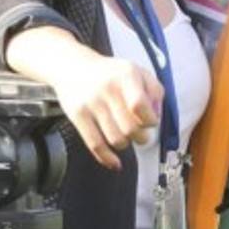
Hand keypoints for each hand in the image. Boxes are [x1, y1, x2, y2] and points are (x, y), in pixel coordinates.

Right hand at [52, 55, 160, 170]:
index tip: (149, 121)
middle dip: (140, 137)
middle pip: (130, 128)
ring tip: (124, 136)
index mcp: (127, 75)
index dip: (150, 120)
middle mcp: (108, 88)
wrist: (73, 66)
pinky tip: (115, 162)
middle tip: (139, 133)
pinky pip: (95, 145)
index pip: (141, 106)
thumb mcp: (137, 71)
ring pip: (116, 139)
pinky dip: (107, 158)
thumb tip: (156, 117)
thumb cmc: (110, 73)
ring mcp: (92, 103)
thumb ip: (154, 91)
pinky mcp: (78, 115)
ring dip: (125, 144)